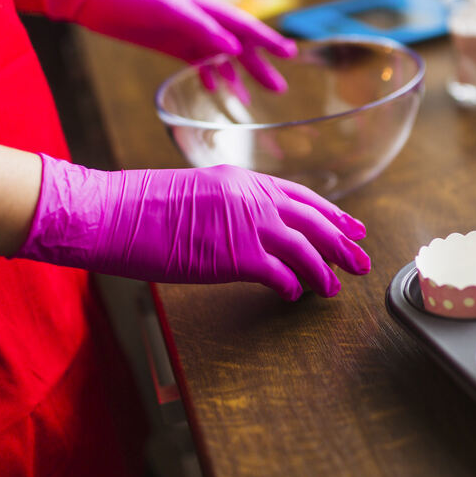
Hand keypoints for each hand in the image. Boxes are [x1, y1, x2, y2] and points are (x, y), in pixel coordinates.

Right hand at [16, 156, 369, 299]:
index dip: (332, 214)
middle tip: (362, 261)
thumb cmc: (142, 206)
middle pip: (315, 222)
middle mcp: (253, 198)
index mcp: (243, 180)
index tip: (353, 227)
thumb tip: (248, 225)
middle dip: (343, 244)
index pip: (302, 197)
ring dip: (324, 272)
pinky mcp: (236, 256)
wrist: (113, 213)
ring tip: (334, 289)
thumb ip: (229, 205)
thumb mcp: (196, 192)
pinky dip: (293, 286)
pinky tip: (295, 296)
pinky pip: (281, 274)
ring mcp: (247, 226)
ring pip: (306, 250)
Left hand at [41, 0, 296, 90]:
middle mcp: (202, 21)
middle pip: (239, 46)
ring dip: (237, 77)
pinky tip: (215, 91)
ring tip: (253, 101)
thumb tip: (235, 50)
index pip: (245, 26)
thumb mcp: (169, 12)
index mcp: (206, 8)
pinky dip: (208, 77)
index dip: (269, 41)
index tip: (291, 55)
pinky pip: (197, 63)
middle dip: (260, 66)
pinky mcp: (171, 45)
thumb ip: (203, 29)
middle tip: (280, 88)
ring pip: (220, 58)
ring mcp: (187, 34)